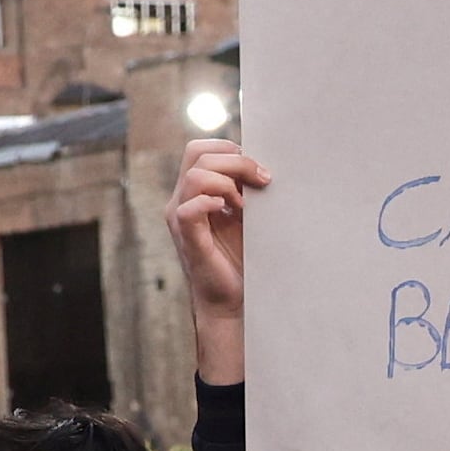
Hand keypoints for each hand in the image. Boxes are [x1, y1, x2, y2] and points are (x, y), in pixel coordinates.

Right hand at [173, 138, 266, 385]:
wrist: (235, 302)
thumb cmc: (243, 260)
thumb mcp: (249, 217)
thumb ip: (248, 191)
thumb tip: (267, 167)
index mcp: (195, 192)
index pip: (201, 149)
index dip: (229, 148)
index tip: (258, 169)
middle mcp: (183, 201)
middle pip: (197, 154)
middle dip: (236, 161)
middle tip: (263, 180)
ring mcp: (182, 219)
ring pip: (195, 176)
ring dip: (228, 183)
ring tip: (246, 205)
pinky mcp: (188, 239)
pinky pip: (189, 209)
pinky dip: (212, 203)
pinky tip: (234, 213)